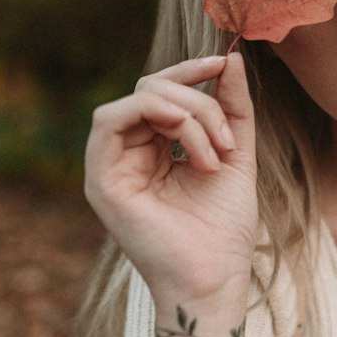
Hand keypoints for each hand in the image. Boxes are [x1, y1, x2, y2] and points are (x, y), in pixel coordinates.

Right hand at [84, 53, 258, 303]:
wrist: (216, 277)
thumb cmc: (225, 227)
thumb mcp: (236, 154)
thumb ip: (233, 108)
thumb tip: (232, 58)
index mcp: (155, 148)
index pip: (163, 90)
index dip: (192, 72)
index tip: (222, 65)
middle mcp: (128, 153)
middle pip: (151, 87)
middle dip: (198, 98)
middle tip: (228, 138)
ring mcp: (111, 165)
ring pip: (138, 97)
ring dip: (187, 113)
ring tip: (215, 153)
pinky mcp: (100, 178)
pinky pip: (111, 117)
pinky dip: (157, 114)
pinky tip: (189, 143)